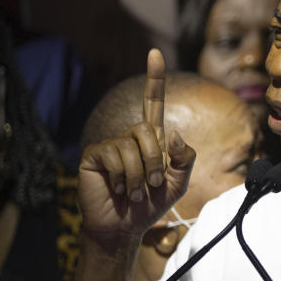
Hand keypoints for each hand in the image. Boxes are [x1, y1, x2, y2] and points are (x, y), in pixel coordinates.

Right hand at [77, 49, 194, 248]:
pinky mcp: (95, 155)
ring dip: (138, 175)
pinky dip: (122, 177)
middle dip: (154, 162)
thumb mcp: (178, 184)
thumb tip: (175, 133)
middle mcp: (130, 138)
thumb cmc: (150, 206)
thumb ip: (185, 159)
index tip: (155, 53)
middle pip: (147, 129)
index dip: (154, 78)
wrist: (125, 227)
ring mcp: (111, 145)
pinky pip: (114, 155)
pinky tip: (117, 188)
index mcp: (152, 140)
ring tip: (133, 192)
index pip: (154, 103)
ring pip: (132, 146)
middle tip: (150, 185)